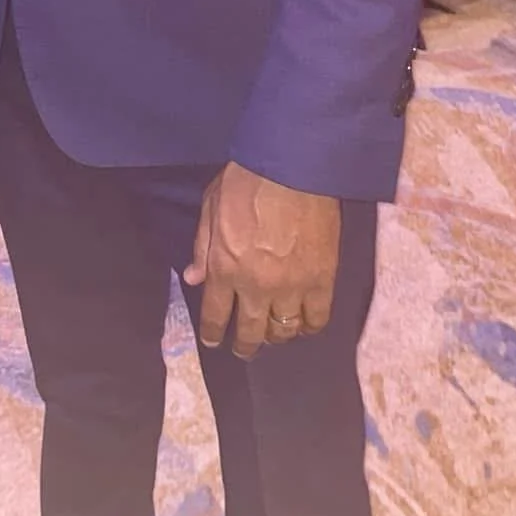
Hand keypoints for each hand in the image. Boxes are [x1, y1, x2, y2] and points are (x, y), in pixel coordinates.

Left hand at [184, 162, 341, 357]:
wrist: (292, 166)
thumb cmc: (246, 181)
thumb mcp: (210, 207)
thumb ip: (201, 246)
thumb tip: (193, 278)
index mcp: (224, 268)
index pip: (214, 315)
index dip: (213, 334)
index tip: (215, 341)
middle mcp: (255, 286)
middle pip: (249, 332)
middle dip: (244, 346)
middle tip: (244, 349)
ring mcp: (290, 286)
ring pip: (283, 330)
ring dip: (276, 336)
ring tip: (274, 334)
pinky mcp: (321, 280)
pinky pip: (316, 318)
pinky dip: (309, 326)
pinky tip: (304, 323)